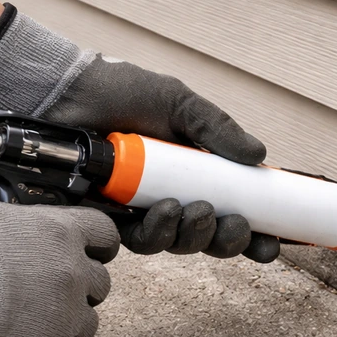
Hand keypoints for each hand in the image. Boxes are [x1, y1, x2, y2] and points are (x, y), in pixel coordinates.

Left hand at [0, 6, 278, 262]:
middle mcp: (171, 197)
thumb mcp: (178, 103)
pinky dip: (157, 232)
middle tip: (236, 225)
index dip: (255, 234)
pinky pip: (140, 242)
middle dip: (229, 241)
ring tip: (197, 211)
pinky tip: (163, 212)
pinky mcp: (109, 220)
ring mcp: (140, 212)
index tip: (273, 243)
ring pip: (179, 244)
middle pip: (210, 238)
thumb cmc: (118, 91)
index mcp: (195, 174)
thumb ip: (217, 129)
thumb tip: (260, 156)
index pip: (233, 212)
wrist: (63, 93)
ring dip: (196, 236)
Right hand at [0, 194, 119, 336]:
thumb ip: (17, 228)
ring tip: (27, 331)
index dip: (97, 251)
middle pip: (99, 286)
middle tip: (44, 299)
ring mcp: (67, 313)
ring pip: (86, 327)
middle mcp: (73, 271)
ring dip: (63, 330)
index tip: (88, 258)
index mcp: (61, 231)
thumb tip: (9, 233)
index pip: (105, 237)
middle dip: (77, 293)